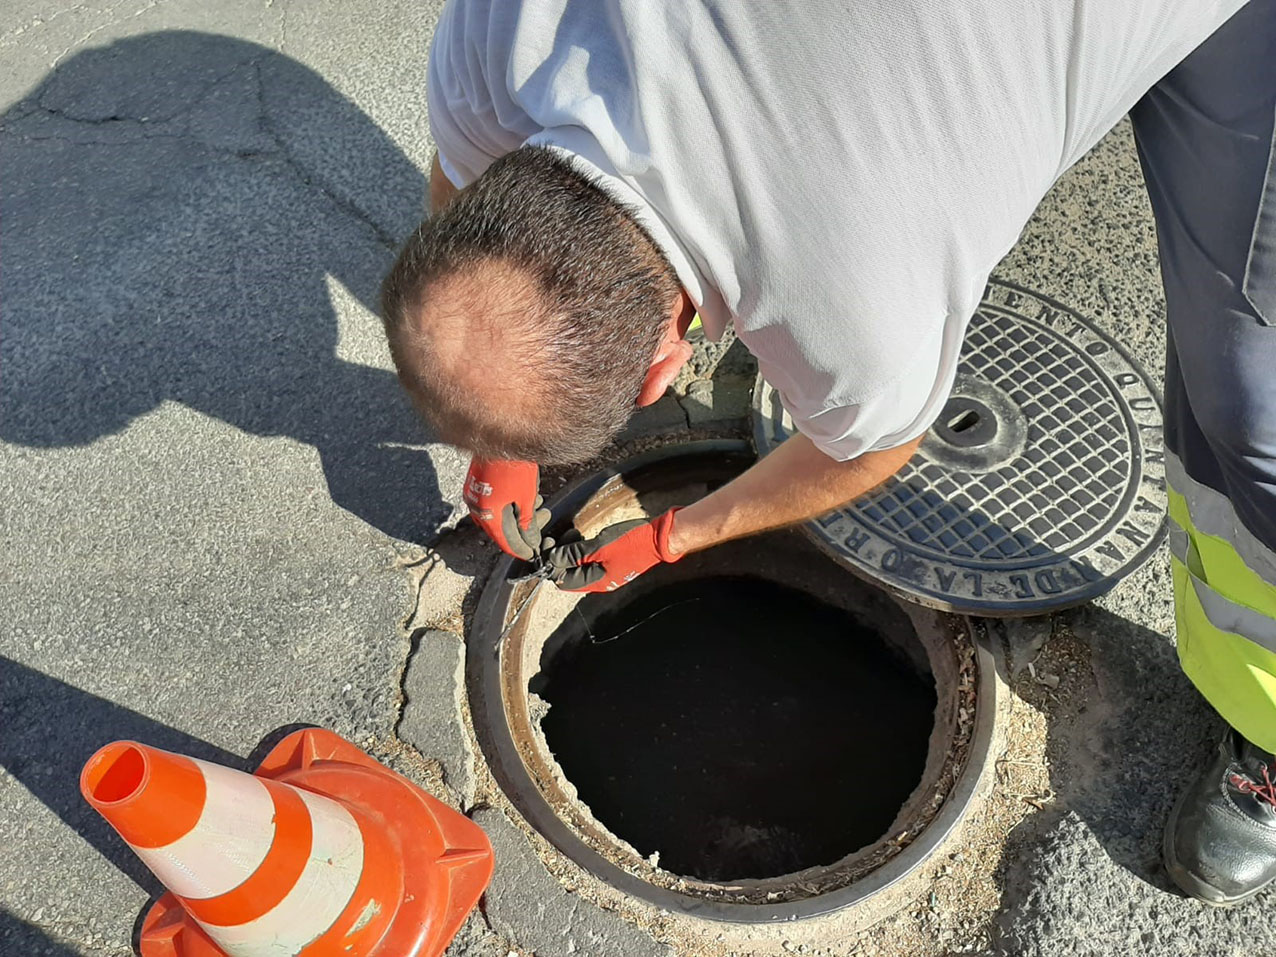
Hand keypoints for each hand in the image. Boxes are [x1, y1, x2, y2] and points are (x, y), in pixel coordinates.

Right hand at [463, 458, 549, 559]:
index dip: (522, 550)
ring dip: (520, 515)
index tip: (534, 553)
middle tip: (544, 521)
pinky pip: (494, 503)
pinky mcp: (477, 484)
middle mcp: (476, 508)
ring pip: (499, 516)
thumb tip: (531, 542)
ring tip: (539, 505)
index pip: (505, 542)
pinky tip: (527, 496)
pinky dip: (511, 504)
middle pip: (502, 530)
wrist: (500, 432)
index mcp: (488, 515)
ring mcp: (474, 495)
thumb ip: (527, 523)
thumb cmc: (513, 465)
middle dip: (525, 529)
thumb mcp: (526, 498)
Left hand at [545, 509, 681, 592]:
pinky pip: (588, 559)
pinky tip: (580, 535)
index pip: (562, 581)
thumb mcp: (598, 547)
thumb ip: (574, 554)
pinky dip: (580, 549)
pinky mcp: (609, 561)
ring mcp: (604, 571)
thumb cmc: (630, 543)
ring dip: (569, 551)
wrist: (657, 539)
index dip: (551, 565)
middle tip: (555, 538)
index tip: (548, 546)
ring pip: (577, 565)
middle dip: (558, 557)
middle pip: (568, 573)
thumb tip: (552, 558)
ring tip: (571, 534)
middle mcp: (598, 580)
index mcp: (594, 582)